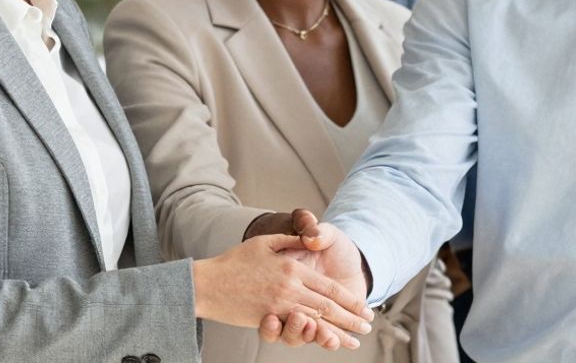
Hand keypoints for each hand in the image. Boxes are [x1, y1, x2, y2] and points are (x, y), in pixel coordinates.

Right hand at [193, 233, 372, 349]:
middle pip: (328, 306)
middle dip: (351, 319)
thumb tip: (309, 236)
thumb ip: (290, 239)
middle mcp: (290, 286)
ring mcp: (279, 304)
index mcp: (292, 266)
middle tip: (367, 327)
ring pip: (316, 320)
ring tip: (352, 339)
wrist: (207, 282)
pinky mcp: (268, 318)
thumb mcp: (264, 242)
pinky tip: (325, 340)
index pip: (328, 287)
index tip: (364, 309)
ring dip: (337, 331)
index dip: (349, 300)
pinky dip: (314, 336)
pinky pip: (296, 329)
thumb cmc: (234, 261)